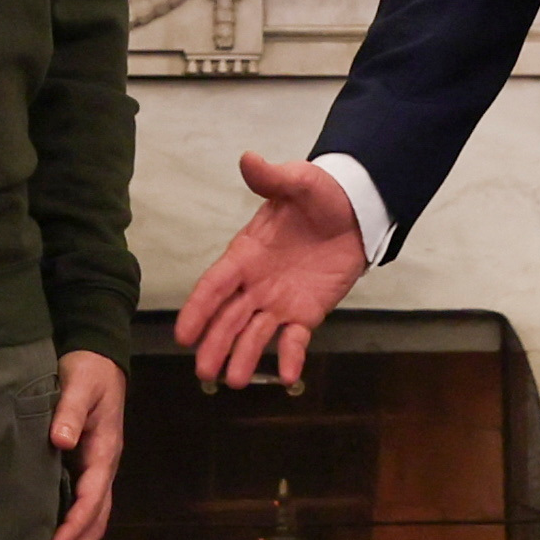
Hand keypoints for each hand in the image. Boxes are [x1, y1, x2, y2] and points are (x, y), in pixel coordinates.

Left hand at [47, 351, 127, 539]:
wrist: (98, 360)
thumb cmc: (87, 371)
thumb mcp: (79, 384)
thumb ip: (70, 411)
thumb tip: (63, 442)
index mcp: (104, 452)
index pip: (92, 497)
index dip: (74, 525)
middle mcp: (103, 468)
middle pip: (96, 520)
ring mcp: (96, 472)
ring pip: (92, 519)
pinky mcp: (84, 470)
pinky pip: (82, 508)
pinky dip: (73, 532)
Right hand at [173, 150, 367, 392]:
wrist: (357, 212)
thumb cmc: (320, 196)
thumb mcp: (298, 182)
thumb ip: (273, 178)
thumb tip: (249, 159)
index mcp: (246, 254)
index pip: (215, 285)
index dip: (198, 309)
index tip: (182, 334)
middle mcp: (255, 283)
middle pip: (228, 318)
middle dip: (215, 344)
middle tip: (204, 372)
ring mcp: (279, 302)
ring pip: (254, 334)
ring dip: (243, 357)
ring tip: (233, 381)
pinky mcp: (306, 313)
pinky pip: (295, 339)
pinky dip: (290, 356)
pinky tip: (289, 376)